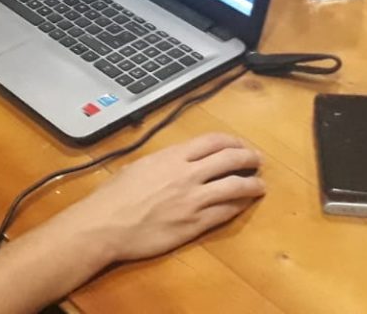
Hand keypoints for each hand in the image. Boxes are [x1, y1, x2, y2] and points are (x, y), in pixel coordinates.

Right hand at [48, 133, 264, 263]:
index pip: (212, 141)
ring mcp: (194, 200)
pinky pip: (226, 212)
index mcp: (171, 157)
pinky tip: (244, 204)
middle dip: (249, 158)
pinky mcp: (196, 224)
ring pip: (235, 186)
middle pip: (230, 160)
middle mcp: (187, 174)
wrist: (106, 225)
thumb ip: (161, 162)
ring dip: (252, 184)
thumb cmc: (113, 196)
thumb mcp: (136, 167)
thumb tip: (172, 162)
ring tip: (260, 185)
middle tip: (257, 161)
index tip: (239, 144)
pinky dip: (239, 206)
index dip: (232, 141)